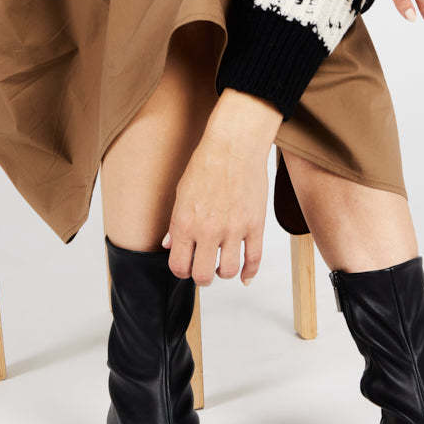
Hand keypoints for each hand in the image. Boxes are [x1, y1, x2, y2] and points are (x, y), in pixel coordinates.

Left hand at [161, 88, 281, 286]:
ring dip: (223, 273)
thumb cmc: (206, 164)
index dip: (181, 271)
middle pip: (202, 275)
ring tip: (222, 265)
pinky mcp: (255, 225)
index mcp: (184, 223)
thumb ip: (175, 224)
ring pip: (227, 271)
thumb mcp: (181, 193)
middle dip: (201, 277)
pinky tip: (245, 277)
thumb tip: (168, 245)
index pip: (178, 266)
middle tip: (204, 270)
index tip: (186, 266)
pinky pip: (253, 259)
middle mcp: (207, 230)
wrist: (234, 146)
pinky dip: (249, 273)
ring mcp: (233, 229)